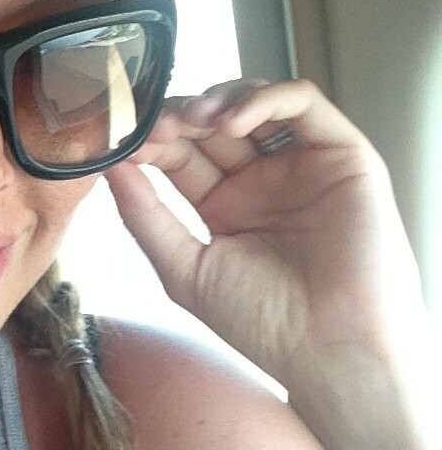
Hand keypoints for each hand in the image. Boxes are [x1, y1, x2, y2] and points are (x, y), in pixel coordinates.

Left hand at [105, 78, 425, 384]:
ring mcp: (301, 164)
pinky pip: (304, 102)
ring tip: (191, 121)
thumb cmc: (265, 325)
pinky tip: (231, 122)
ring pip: (255, 102)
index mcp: (224, 206)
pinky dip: (264, 98)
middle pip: (212, 122)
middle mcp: (262, 180)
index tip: (123, 140)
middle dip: (179, 116)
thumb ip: (145, 217)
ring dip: (217, 99)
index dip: (150, 141)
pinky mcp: (342, 153)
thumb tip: (108, 166)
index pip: (179, 154)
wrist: (330, 351)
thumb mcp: (185, 270)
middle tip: (155, 125)